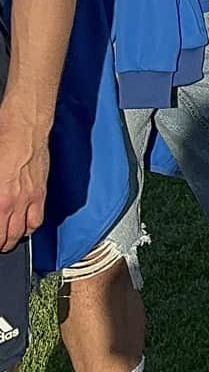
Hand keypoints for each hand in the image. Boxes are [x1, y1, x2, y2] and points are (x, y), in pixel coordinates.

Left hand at [0, 110, 48, 251]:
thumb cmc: (3, 143)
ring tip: (9, 240)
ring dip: (15, 239)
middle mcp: (15, 202)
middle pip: (8, 236)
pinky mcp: (41, 191)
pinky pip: (38, 218)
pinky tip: (26, 226)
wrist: (24, 128)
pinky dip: (31, 227)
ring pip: (25, 231)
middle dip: (2, 244)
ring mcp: (30, 198)